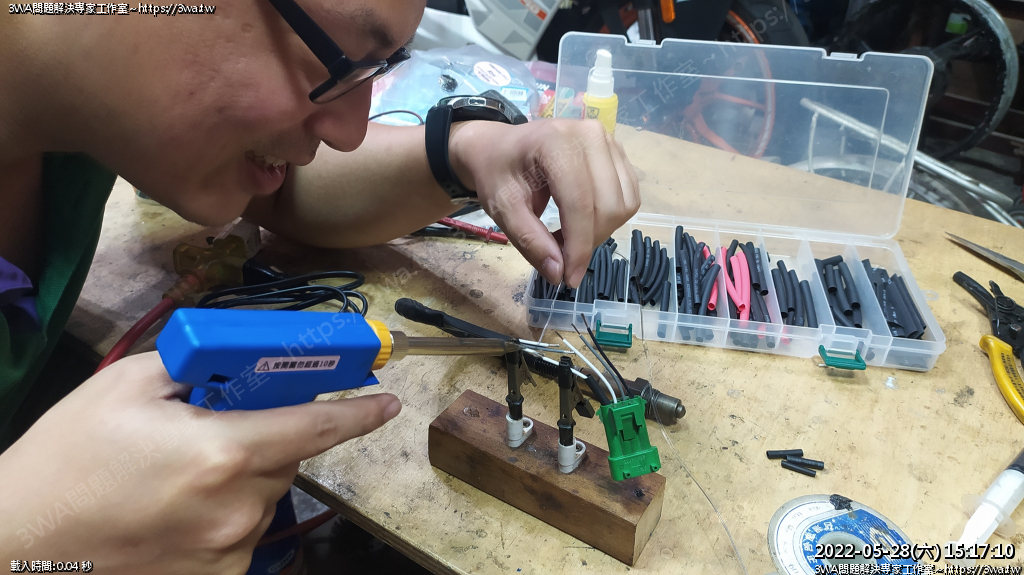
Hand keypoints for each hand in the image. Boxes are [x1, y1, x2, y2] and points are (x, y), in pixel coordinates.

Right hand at [0, 352, 400, 573]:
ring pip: (265, 496)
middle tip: (218, 427)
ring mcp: (228, 552)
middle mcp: (238, 507)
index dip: (357, 412)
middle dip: (266, 435)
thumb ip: (198, 365)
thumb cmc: (68, 458)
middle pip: (286, 458)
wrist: (17, 545)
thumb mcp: (128, 386)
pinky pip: (243, 535)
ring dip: (244, 477)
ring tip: (180, 476)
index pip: (314, 428)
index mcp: (222, 452)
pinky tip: (179, 510)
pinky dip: (228, 515)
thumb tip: (241, 357)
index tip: (387, 403)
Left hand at [449, 119, 639, 287]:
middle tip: (561, 255)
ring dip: (600, 232)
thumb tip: (559, 274)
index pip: (580, 203)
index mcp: (555, 142)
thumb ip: (530, 241)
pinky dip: (609, 218)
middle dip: (588, 242)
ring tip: (569, 235)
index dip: (578, 247)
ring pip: (624, 204)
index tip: (570, 279)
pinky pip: (629, 196)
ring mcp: (608, 140)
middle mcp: (590, 135)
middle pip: (608, 206)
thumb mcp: (503, 209)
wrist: (500, 146)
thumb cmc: (498, 173)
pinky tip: (583, 220)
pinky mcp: (617, 151)